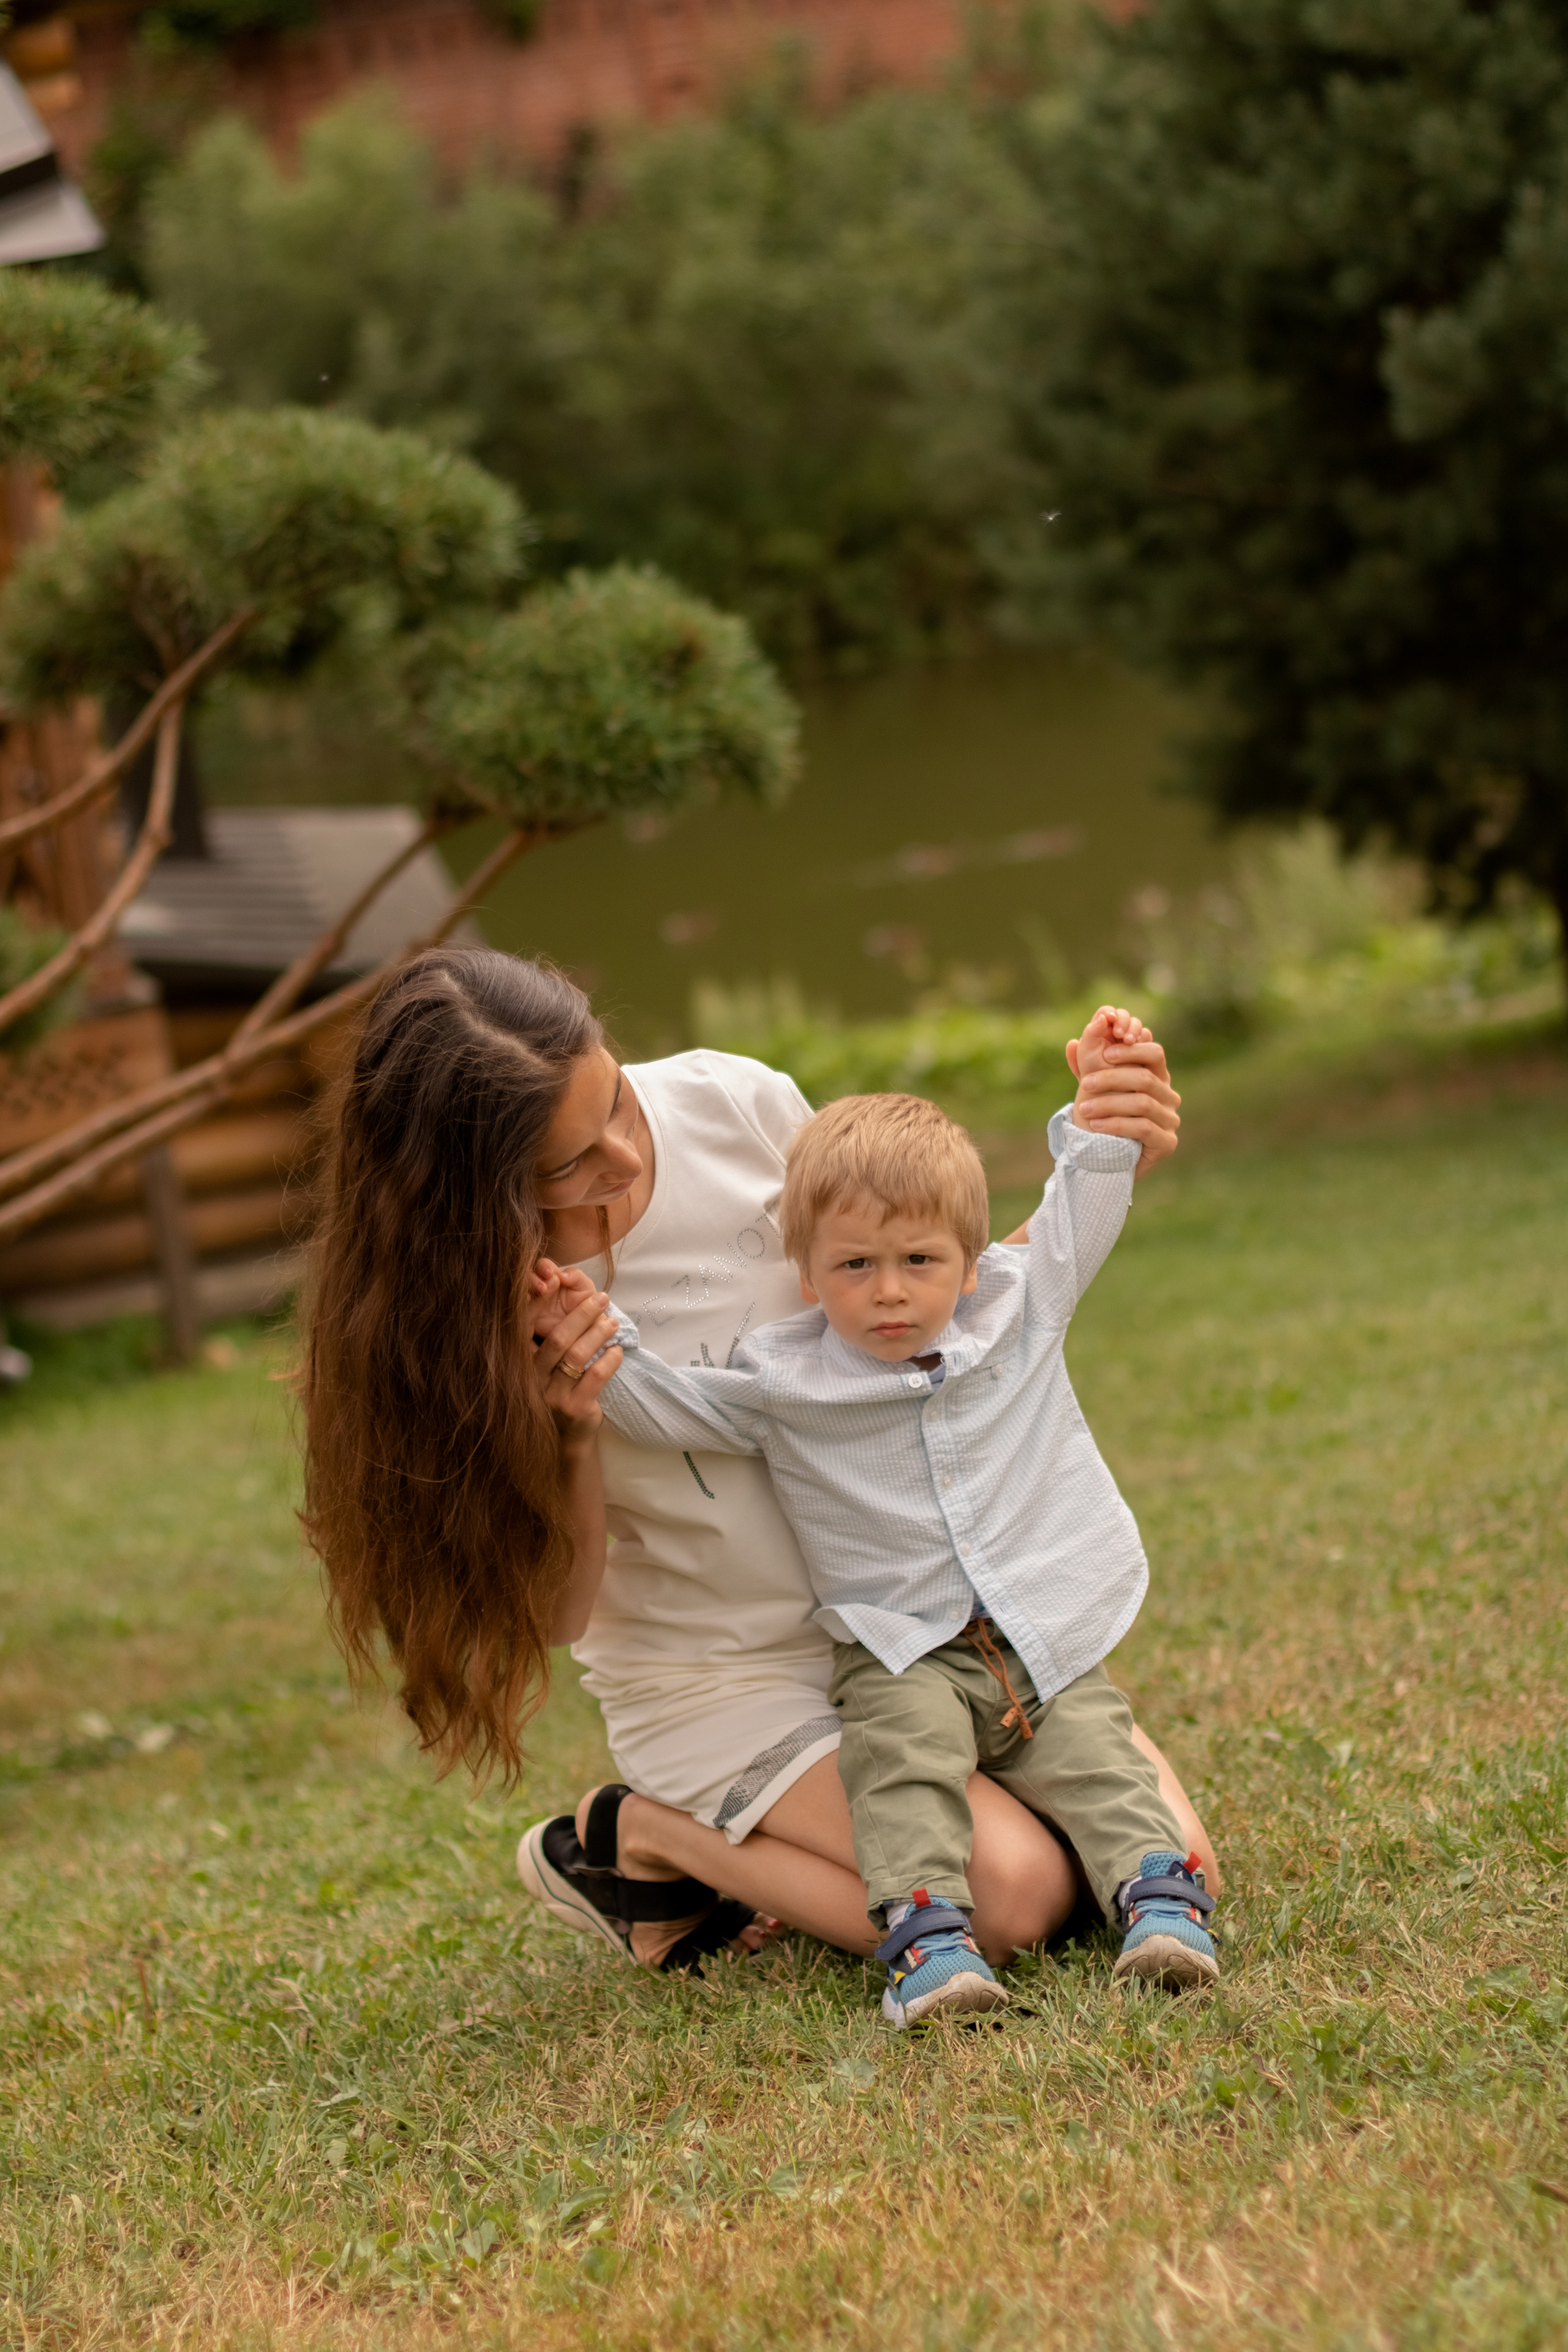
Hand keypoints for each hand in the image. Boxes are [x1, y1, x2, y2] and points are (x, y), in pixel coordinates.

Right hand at [528, 1257, 622, 1429]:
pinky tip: (617, 1351)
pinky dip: (610, 1360)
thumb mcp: (547, 1366)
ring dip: (599, 1334)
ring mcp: (552, 1396)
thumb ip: (549, 1337)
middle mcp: (532, 1379)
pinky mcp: (574, 1408)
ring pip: (577, 1356)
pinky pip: (595, 1376)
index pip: (527, 1327)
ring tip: (613, 1322)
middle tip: (602, 1299)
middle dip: (582, 1314)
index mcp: (523, 1363)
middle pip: (558, 1338)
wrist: (565, 1439)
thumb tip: (562, 1294)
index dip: (539, 1302)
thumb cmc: (558, 1391)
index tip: (558, 1281)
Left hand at [1066, 1007, 1180, 1179]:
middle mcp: (1169, 1097)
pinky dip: (1117, 1124)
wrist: (1105, 1161)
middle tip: (1085, 1084)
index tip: (1105, 1053)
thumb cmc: (1101, 1119)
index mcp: (1157, 1078)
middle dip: (1112, 1079)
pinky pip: (1144, 1128)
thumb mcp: (1093, 1090)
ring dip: (1109, 1104)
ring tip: (1083, 1109)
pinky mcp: (1167, 1143)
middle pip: (1146, 1078)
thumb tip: (1070, 1043)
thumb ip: (1085, 1066)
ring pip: (1143, 1103)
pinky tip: (1096, 1126)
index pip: (1155, 1053)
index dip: (1131, 1051)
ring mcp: (1171, 1120)